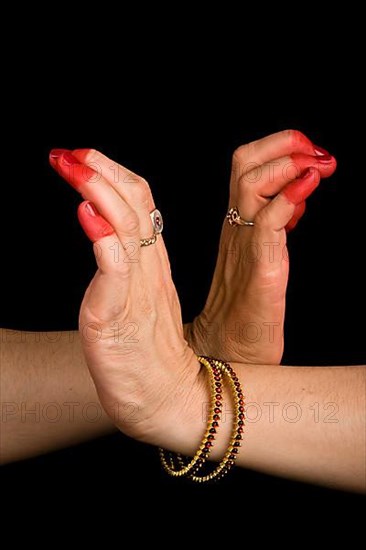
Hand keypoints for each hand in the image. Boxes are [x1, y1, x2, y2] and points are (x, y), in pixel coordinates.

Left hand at [49, 149, 200, 444]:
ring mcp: (136, 293)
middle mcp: (147, 272)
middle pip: (134, 208)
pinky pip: (117, 276)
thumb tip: (104, 225)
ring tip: (78, 167)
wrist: (171, 401)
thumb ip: (128, 263)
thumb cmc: (150, 354)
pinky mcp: (119, 320)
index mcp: (153, 265)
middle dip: (103, 173)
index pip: (140, 205)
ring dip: (101, 194)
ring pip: (126, 231)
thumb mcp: (143, 299)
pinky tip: (90, 219)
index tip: (87, 154)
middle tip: (74, 152)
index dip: (115, 175)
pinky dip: (105, 244)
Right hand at [186, 130, 336, 362]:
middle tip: (315, 152)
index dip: (279, 147)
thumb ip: (276, 221)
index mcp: (237, 222)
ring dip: (288, 164)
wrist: (229, 348)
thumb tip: (296, 195)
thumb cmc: (246, 307)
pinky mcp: (259, 267)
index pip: (246, 165)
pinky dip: (288, 198)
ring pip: (250, 183)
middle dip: (283, 143)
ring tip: (317, 167)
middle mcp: (236, 226)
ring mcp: (245, 244)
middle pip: (244, 162)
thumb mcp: (262, 252)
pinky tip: (308, 188)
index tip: (312, 154)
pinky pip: (267, 222)